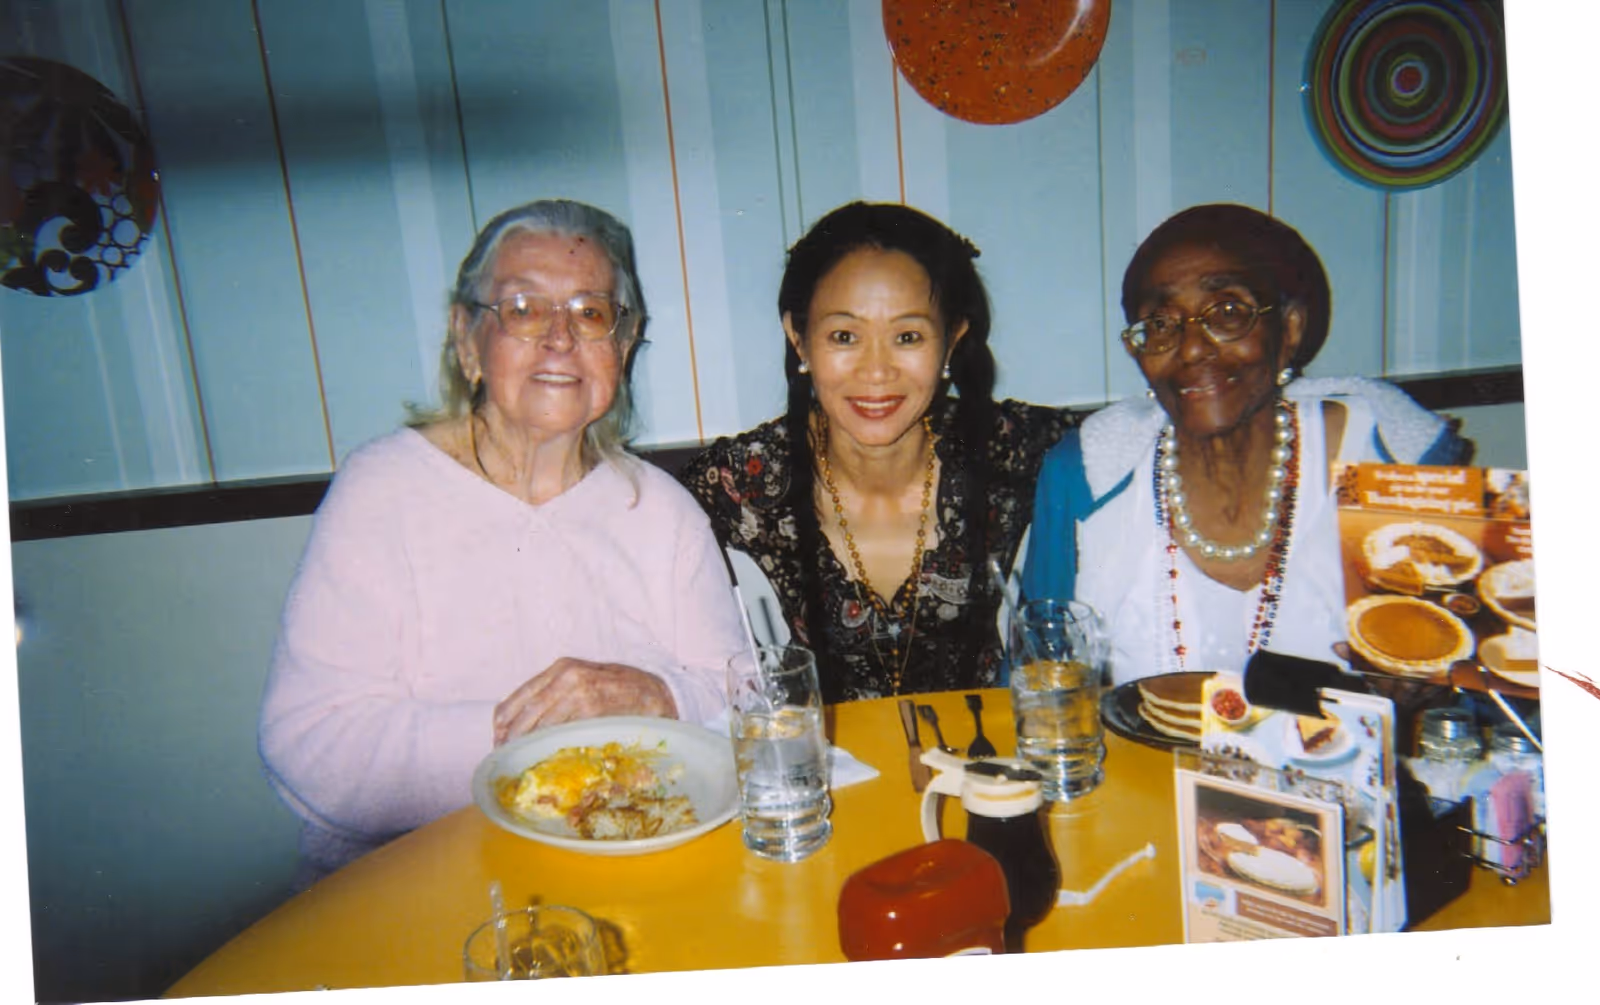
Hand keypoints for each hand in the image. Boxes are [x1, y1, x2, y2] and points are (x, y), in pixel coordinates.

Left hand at [493, 658, 678, 743]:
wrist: (656, 693)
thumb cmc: (619, 691)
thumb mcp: (584, 683)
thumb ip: (558, 696)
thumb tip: (527, 724)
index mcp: (560, 668)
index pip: (518, 696)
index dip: (504, 721)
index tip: (498, 739)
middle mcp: (566, 675)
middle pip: (524, 711)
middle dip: (511, 737)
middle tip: (504, 755)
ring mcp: (578, 690)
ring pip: (539, 722)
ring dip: (527, 743)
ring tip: (521, 758)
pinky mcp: (591, 706)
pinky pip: (561, 729)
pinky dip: (549, 744)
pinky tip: (544, 755)